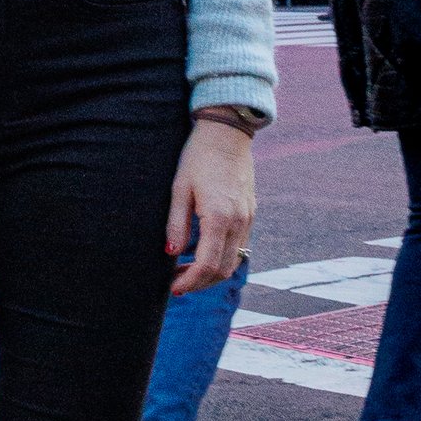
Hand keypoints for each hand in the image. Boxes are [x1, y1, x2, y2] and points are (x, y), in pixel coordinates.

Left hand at [166, 116, 257, 291]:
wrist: (226, 132)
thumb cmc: (198, 156)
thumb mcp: (179, 188)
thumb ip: (176, 223)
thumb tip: (170, 253)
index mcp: (219, 217)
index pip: (207, 264)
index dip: (190, 281)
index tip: (174, 288)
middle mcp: (238, 222)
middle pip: (222, 270)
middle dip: (199, 283)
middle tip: (176, 283)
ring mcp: (247, 218)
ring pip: (233, 261)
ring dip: (211, 273)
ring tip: (186, 271)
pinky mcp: (250, 213)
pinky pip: (239, 246)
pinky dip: (222, 258)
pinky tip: (203, 252)